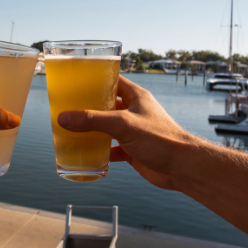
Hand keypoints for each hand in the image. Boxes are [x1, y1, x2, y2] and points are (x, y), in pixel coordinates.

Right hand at [57, 76, 194, 189]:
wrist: (183, 168)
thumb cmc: (161, 139)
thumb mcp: (122, 124)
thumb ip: (93, 120)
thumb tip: (64, 118)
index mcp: (136, 96)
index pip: (114, 80)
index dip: (96, 78)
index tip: (77, 80)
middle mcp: (134, 111)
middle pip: (107, 104)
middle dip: (89, 106)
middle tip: (69, 107)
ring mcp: (134, 131)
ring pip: (108, 127)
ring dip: (93, 129)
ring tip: (73, 129)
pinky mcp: (133, 150)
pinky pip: (112, 148)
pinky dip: (100, 151)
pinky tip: (88, 153)